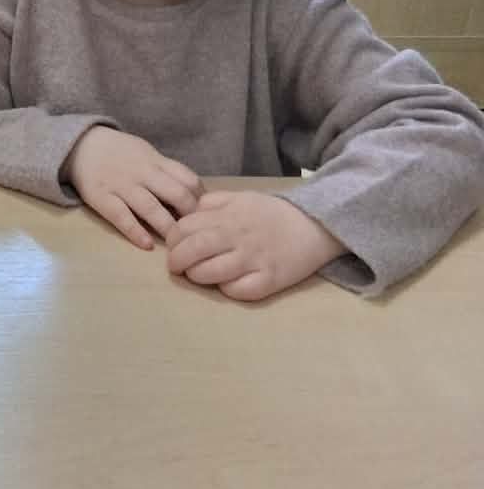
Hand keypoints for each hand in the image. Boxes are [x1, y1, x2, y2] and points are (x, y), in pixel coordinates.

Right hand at [66, 126, 201, 249]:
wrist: (81, 145)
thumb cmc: (119, 152)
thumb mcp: (146, 153)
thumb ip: (167, 172)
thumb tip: (195, 194)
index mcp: (156, 161)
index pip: (188, 179)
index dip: (202, 198)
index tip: (207, 215)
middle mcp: (142, 173)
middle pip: (176, 193)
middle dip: (190, 215)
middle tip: (197, 234)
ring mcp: (122, 185)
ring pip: (151, 208)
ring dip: (167, 227)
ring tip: (178, 244)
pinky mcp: (102, 198)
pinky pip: (121, 217)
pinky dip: (135, 231)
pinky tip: (147, 244)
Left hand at [166, 190, 343, 301]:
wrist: (316, 225)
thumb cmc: (272, 214)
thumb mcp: (240, 197)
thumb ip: (212, 202)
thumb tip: (187, 214)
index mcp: (227, 215)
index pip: (185, 227)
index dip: (172, 239)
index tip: (174, 246)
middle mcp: (237, 236)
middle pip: (193, 249)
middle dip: (176, 261)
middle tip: (176, 266)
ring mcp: (254, 259)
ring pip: (210, 272)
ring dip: (197, 276)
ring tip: (197, 275)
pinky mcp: (270, 280)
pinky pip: (238, 291)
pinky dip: (227, 290)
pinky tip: (228, 284)